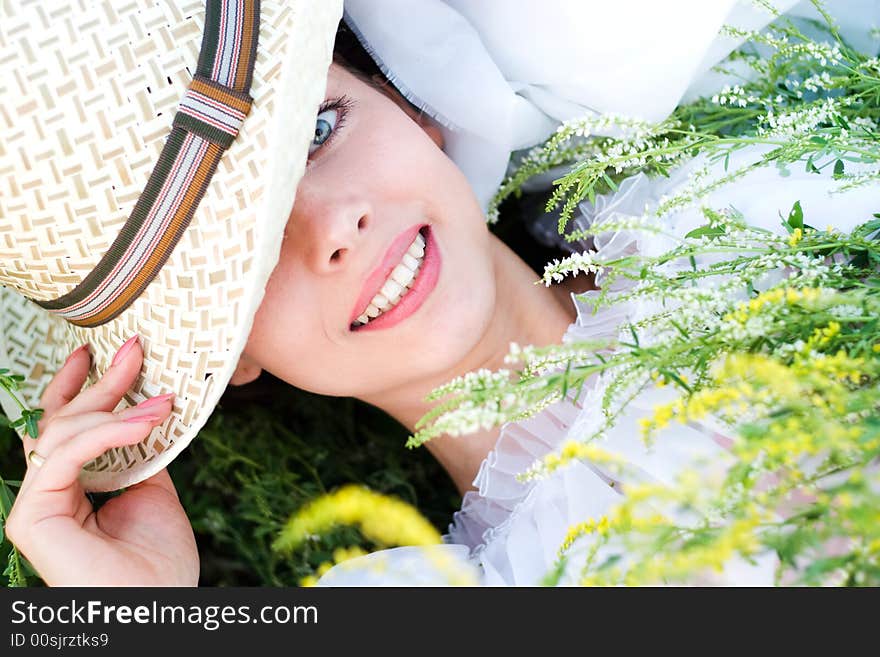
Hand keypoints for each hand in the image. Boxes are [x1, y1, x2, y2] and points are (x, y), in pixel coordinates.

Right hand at [5, 337, 198, 585]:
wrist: (160, 606)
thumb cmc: (159, 561)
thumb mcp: (153, 492)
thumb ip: (140, 455)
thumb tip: (146, 411)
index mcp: (72, 488)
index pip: (64, 428)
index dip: (77, 386)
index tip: (96, 352)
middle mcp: (47, 493)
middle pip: (60, 422)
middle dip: (100, 382)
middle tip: (134, 349)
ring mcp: (35, 506)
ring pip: (61, 434)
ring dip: (115, 408)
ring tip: (162, 403)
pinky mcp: (31, 518)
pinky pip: (66, 457)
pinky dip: (107, 435)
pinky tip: (145, 424)